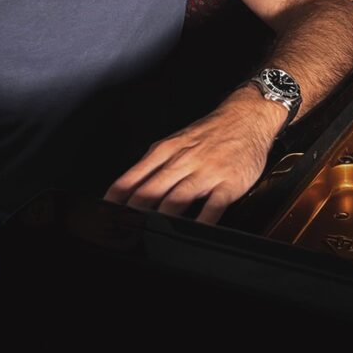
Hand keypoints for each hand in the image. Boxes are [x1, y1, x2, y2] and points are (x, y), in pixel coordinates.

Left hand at [104, 87, 284, 223]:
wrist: (247, 116)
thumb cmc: (209, 133)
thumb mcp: (176, 141)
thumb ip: (154, 165)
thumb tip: (127, 191)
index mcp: (166, 149)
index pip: (133, 178)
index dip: (115, 199)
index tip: (105, 215)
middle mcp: (183, 160)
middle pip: (150, 192)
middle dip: (133, 214)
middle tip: (122, 230)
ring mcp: (206, 172)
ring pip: (177, 199)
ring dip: (161, 219)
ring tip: (150, 236)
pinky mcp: (228, 183)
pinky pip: (212, 207)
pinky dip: (201, 223)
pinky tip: (192, 233)